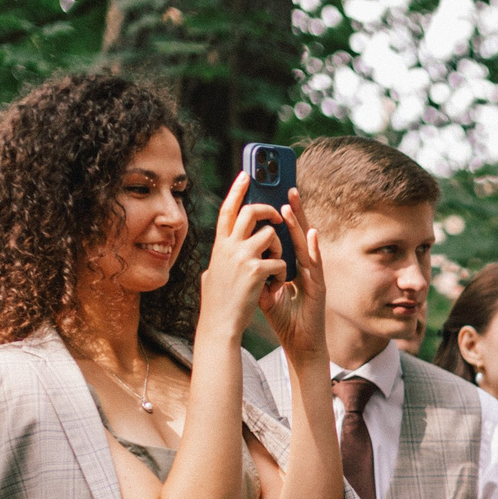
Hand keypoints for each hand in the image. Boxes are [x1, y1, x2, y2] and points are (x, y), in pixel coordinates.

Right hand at [201, 171, 288, 341]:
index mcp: (219, 245)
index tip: (246, 175)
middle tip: (277, 217)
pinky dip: (282, 274)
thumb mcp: (215, 272)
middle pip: (250, 212)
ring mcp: (242, 256)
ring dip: (279, 250)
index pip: (227, 210)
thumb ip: (222, 257)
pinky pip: (280, 260)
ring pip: (270, 235)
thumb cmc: (218, 302)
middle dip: (267, 210)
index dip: (237, 190)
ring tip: (276, 269)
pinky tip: (275, 287)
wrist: (220, 323)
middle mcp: (228, 246)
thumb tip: (223, 249)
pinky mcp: (256, 270)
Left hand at [262, 189, 328, 363]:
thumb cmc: (286, 321)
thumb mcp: (265, 294)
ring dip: (299, 224)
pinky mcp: (319, 289)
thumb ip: (257, 276)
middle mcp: (305, 268)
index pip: (286, 237)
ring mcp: (313, 277)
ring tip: (290, 204)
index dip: (281, 217)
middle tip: (286, 187)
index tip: (273, 196)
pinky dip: (314, 249)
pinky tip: (312, 234)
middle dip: (292, 211)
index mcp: (292, 267)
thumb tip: (241, 262)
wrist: (300, 346)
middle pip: (297, 235)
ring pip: (306, 245)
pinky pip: (315, 265)